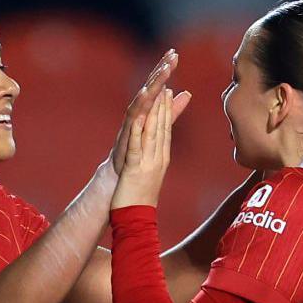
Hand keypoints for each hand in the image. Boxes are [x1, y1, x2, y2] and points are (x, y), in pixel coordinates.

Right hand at [108, 50, 191, 174]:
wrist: (121, 171)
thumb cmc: (138, 147)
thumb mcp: (158, 125)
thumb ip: (171, 110)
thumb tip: (187, 93)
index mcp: (146, 109)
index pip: (157, 85)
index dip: (164, 69)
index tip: (174, 53)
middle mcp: (137, 112)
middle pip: (150, 87)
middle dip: (160, 71)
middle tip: (171, 55)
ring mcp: (131, 123)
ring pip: (142, 100)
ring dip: (151, 86)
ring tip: (162, 72)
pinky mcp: (126, 134)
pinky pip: (132, 119)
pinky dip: (138, 108)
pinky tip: (145, 96)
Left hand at [111, 89, 172, 209]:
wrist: (136, 220)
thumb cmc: (141, 198)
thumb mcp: (150, 174)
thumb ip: (154, 158)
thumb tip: (159, 148)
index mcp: (161, 159)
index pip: (166, 130)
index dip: (167, 109)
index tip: (168, 90)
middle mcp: (158, 159)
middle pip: (162, 127)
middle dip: (163, 104)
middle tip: (165, 82)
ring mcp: (147, 164)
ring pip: (152, 133)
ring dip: (155, 111)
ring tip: (156, 92)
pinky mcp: (135, 170)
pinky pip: (137, 147)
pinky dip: (138, 130)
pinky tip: (139, 117)